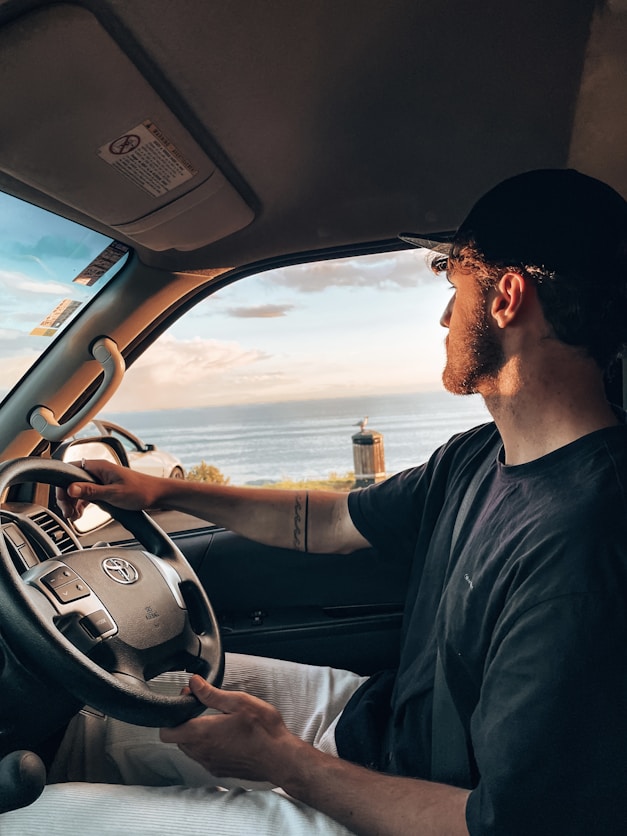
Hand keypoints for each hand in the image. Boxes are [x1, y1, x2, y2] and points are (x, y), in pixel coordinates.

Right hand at [56, 459, 160, 520]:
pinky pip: (87, 495)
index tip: (63, 502)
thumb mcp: (113, 493)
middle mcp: (98, 471)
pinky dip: (82, 505)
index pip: (69, 471)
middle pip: (72, 482)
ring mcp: (101, 480)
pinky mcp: (105, 489)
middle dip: (67, 498)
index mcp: (98, 467)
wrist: (157, 495)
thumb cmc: (140, 491)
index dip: (62, 487)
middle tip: (68, 513)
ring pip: (79, 490)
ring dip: (74, 503)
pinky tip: (81, 514)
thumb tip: (70, 489)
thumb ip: (91, 491)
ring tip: (74, 517)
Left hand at [159, 675, 300, 783]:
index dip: (172, 715)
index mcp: (203, 733)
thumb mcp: (238, 702)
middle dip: (184, 722)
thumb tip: (193, 683)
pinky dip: (206, 746)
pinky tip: (224, 736)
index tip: (188, 701)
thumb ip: (211, 694)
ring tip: (215, 721)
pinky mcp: (219, 770)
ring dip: (195, 734)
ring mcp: (210, 764)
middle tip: (202, 706)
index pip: (167, 732)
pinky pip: (202, 757)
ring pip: (189, 749)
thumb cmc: (263, 729)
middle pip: (177, 739)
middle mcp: (202, 752)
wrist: (280, 758)